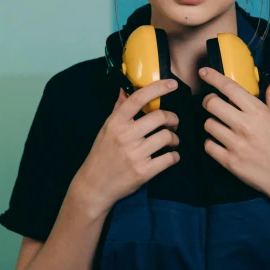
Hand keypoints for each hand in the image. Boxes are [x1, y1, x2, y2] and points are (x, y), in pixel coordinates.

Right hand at [74, 78, 179, 215]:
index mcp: (115, 122)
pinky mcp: (143, 172)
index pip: (138, 98)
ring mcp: (135, 154)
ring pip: (167, 137)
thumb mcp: (106, 129)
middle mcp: (125, 136)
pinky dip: (174, 156)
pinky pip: (169, 158)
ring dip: (175, 139)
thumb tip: (125, 88)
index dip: (157, 88)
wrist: (94, 185)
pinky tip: (170, 156)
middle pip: (160, 117)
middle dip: (173, 119)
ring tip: (171, 141)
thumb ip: (118, 109)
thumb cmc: (101, 154)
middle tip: (173, 123)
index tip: (172, 84)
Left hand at [199, 67, 269, 206]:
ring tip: (223, 129)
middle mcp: (245, 126)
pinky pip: (208, 146)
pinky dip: (212, 144)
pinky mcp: (229, 162)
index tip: (203, 71)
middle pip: (211, 104)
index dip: (213, 77)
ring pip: (208, 125)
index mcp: (258, 112)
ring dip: (212, 125)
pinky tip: (222, 145)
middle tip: (214, 106)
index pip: (230, 88)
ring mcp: (236, 144)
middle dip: (209, 102)